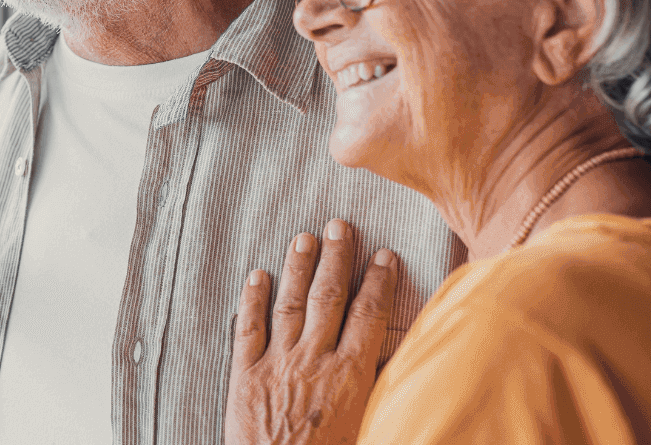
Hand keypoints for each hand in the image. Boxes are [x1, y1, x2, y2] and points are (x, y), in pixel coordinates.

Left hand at [223, 219, 397, 444]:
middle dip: (336, 258)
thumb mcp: (371, 429)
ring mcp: (277, 364)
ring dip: (297, 267)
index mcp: (350, 376)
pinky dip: (251, 300)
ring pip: (289, 304)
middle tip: (339, 225)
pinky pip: (248, 329)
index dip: (378, 282)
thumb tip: (404, 362)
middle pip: (328, 297)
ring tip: (303, 237)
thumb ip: (383, 392)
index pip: (369, 316)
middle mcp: (313, 360)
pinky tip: (256, 275)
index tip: (384, 254)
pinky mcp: (245, 376)